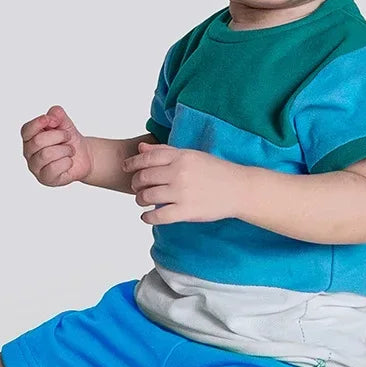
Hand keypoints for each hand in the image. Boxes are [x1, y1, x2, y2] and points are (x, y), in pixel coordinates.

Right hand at [20, 105, 93, 186]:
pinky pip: (54, 168)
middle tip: (68, 137)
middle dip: (59, 136)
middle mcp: (29, 153)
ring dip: (64, 150)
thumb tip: (51, 117)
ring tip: (70, 150)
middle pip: (38, 141)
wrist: (83, 156)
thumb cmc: (69, 140)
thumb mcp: (65, 122)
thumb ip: (57, 114)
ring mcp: (35, 167)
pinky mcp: (45, 179)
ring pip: (46, 154)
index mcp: (29, 138)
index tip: (52, 120)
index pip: (26, 130)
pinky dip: (67, 162)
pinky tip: (68, 162)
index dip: (38, 124)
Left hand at [123, 142, 244, 223]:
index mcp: (181, 157)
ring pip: (148, 196)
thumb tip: (141, 148)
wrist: (239, 189)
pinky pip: (159, 216)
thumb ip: (165, 151)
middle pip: (144, 177)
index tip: (126, 168)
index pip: (147, 158)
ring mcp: (182, 193)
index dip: (132, 163)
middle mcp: (179, 173)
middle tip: (136, 187)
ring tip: (141, 201)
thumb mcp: (192, 155)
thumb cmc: (216, 171)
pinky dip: (148, 218)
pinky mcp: (187, 211)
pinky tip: (146, 217)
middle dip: (135, 183)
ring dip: (140, 199)